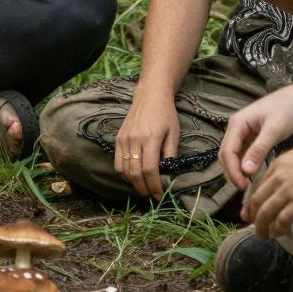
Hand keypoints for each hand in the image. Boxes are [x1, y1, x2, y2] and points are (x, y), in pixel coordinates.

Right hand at [113, 84, 179, 199]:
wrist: (150, 95)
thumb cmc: (166, 114)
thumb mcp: (174, 132)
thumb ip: (170, 153)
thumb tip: (168, 173)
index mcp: (151, 139)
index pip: (150, 170)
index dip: (154, 186)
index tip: (159, 195)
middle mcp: (135, 140)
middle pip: (135, 173)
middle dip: (143, 189)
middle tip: (151, 196)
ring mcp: (124, 139)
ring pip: (124, 170)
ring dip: (133, 183)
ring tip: (143, 188)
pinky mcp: (118, 139)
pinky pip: (117, 162)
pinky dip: (124, 174)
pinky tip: (133, 176)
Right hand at [220, 82, 292, 191]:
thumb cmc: (286, 110)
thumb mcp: (273, 130)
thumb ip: (259, 150)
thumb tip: (245, 171)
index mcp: (237, 123)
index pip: (227, 151)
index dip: (232, 170)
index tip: (242, 185)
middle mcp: (236, 128)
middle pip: (226, 154)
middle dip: (232, 172)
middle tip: (244, 188)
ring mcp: (242, 132)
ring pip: (234, 155)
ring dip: (237, 170)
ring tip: (247, 184)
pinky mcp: (251, 136)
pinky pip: (243, 153)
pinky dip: (245, 164)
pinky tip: (251, 175)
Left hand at [244, 134, 292, 237]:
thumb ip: (289, 169)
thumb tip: (288, 181)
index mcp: (278, 165)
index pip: (258, 186)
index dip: (252, 200)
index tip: (251, 209)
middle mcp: (278, 178)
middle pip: (256, 201)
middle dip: (251, 215)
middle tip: (251, 224)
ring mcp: (288, 191)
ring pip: (265, 213)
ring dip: (261, 227)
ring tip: (262, 235)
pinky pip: (282, 220)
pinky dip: (277, 229)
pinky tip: (278, 233)